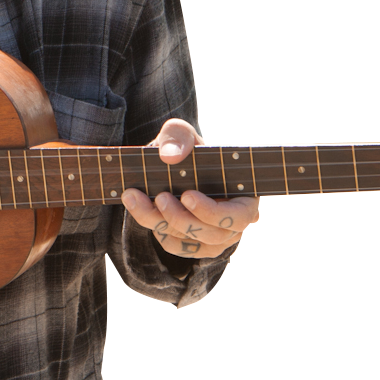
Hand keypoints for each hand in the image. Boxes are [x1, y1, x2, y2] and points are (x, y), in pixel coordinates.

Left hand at [122, 119, 260, 258]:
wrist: (169, 165)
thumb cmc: (185, 148)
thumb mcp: (181, 133)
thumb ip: (178, 136)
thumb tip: (171, 156)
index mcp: (243, 195)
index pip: (241, 215)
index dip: (213, 212)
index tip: (187, 195)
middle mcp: (233, 223)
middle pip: (213, 234)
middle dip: (182, 218)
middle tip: (161, 197)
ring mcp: (214, 237)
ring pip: (191, 243)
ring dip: (161, 222)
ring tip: (135, 197)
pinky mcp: (192, 244)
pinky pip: (175, 246)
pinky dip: (157, 230)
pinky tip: (141, 208)